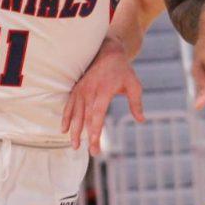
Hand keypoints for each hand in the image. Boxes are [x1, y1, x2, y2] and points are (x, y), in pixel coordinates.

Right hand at [62, 38, 144, 154]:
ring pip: (75, 114)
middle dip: (86, 136)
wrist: (107, 52)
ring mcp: (81, 90)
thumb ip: (136, 103)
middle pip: (86, 118)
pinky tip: (64, 130)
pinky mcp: (76, 89)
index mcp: (104, 91)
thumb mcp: (134, 85)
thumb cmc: (123, 71)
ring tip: (75, 146)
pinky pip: (69, 106)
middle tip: (91, 152)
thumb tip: (141, 120)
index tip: (95, 143)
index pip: (97, 114)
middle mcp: (90, 91)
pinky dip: (66, 118)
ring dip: (74, 131)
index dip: (96, 130)